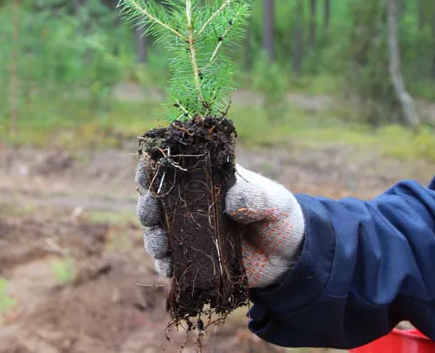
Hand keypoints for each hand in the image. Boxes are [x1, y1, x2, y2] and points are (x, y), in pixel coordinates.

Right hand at [135, 157, 304, 288]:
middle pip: (157, 201)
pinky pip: (170, 260)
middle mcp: (192, 204)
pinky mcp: (193, 258)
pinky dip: (164, 262)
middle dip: (147, 206)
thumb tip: (231, 203)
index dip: (156, 168)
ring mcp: (190, 231)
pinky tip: (167, 267)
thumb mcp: (275, 202)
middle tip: (150, 215)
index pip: (174, 168)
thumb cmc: (280, 217)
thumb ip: (257, 198)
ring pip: (158, 231)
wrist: (288, 257)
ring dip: (153, 237)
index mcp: (208, 179)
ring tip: (161, 246)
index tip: (145, 172)